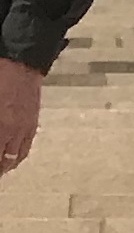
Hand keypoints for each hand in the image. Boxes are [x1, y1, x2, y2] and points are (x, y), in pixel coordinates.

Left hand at [0, 56, 39, 179]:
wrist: (20, 62)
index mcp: (0, 127)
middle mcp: (12, 132)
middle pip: (2, 161)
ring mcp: (24, 128)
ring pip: (14, 157)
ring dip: (4, 166)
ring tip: (0, 170)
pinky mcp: (32, 122)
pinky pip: (25, 147)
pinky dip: (16, 157)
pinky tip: (11, 158)